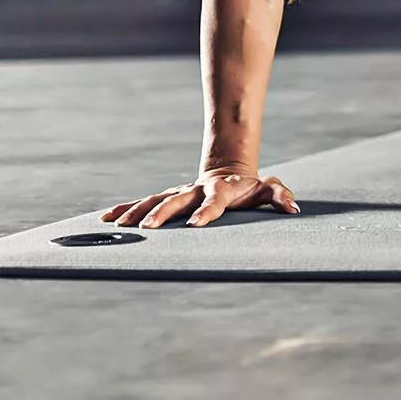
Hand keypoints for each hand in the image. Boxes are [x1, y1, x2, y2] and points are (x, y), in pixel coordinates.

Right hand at [104, 167, 300, 228]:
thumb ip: (279, 195)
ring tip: (118, 223)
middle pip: (177, 201)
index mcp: (220, 190)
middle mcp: (195, 190)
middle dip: (163, 214)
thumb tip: (292, 207)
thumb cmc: (249, 187)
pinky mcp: (168, 196)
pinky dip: (126, 208)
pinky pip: (144, 202)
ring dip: (138, 211)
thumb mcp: (268, 188)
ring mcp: (180, 192)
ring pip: (156, 200)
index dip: (206, 212)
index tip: (196, 225)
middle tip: (149, 228)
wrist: (228, 171)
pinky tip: (107, 217)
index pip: (214, 202)